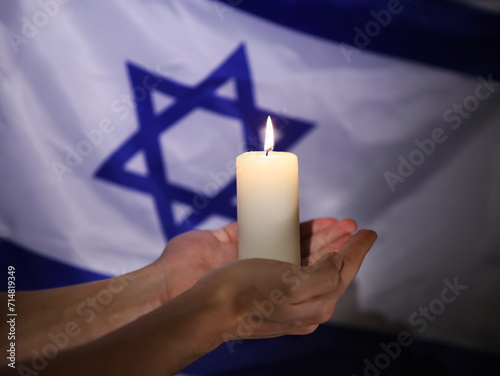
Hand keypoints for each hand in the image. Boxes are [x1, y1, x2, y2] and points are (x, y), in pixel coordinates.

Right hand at [188, 228, 376, 340]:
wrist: (202, 305)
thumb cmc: (246, 297)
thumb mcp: (292, 288)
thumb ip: (324, 276)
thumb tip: (340, 261)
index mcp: (309, 305)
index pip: (341, 274)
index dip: (356, 252)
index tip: (368, 233)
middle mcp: (294, 294)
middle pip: (324, 263)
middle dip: (340, 242)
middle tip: (351, 224)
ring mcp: (272, 280)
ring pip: (303, 255)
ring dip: (320, 237)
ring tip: (335, 222)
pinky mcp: (252, 264)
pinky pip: (278, 246)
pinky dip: (290, 234)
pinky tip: (296, 225)